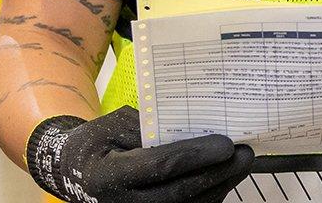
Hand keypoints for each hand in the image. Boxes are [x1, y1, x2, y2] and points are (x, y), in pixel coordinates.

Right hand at [26, 106, 253, 202]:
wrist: (76, 174)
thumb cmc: (96, 144)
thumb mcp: (114, 125)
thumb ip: (150, 126)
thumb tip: (195, 126)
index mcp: (109, 176)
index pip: (159, 167)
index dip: (195, 156)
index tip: (225, 143)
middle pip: (181, 193)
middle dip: (218, 173)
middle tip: (245, 153)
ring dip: (220, 187)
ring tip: (242, 164)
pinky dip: (209, 197)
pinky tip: (225, 179)